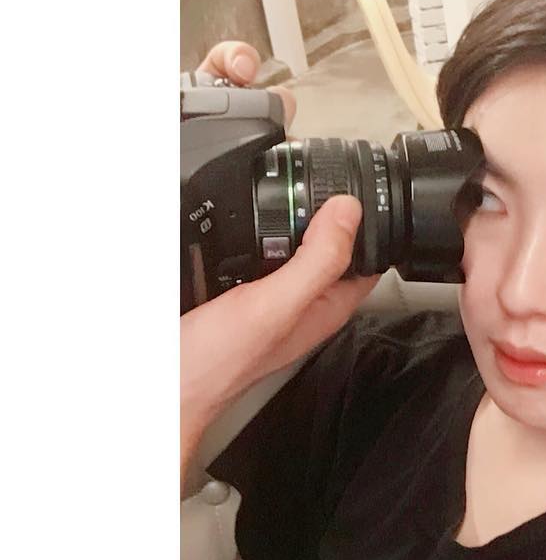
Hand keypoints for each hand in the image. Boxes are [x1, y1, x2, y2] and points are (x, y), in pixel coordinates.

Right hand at [180, 42, 380, 486]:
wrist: (160, 383)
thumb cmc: (217, 360)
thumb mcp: (276, 302)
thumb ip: (317, 260)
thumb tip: (349, 212)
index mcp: (326, 306)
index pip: (368, 259)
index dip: (371, 223)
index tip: (360, 188)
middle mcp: (302, 301)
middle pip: (331, 247)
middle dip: (328, 213)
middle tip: (321, 176)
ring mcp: (269, 297)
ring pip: (292, 246)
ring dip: (288, 218)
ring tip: (287, 187)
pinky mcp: (237, 292)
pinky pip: (254, 253)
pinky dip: (251, 232)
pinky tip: (241, 216)